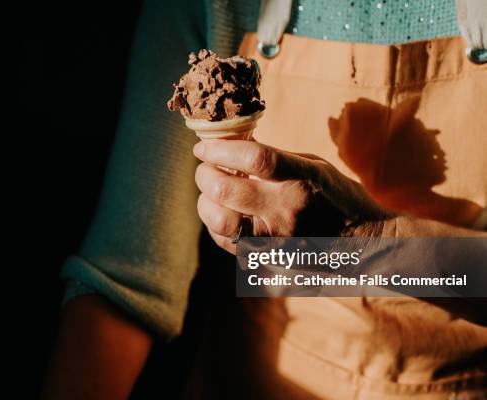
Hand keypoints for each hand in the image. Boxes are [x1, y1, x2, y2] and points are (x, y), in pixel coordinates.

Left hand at [193, 140, 394, 253]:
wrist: (364, 243)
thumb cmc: (336, 196)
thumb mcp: (313, 166)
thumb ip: (274, 157)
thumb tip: (232, 144)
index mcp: (302, 178)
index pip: (254, 158)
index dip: (220, 149)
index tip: (203, 146)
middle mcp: (287, 209)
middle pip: (226, 189)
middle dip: (205, 174)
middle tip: (205, 168)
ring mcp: (277, 238)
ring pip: (220, 222)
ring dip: (206, 203)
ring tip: (211, 192)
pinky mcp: (270, 257)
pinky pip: (228, 243)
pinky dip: (215, 225)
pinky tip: (221, 212)